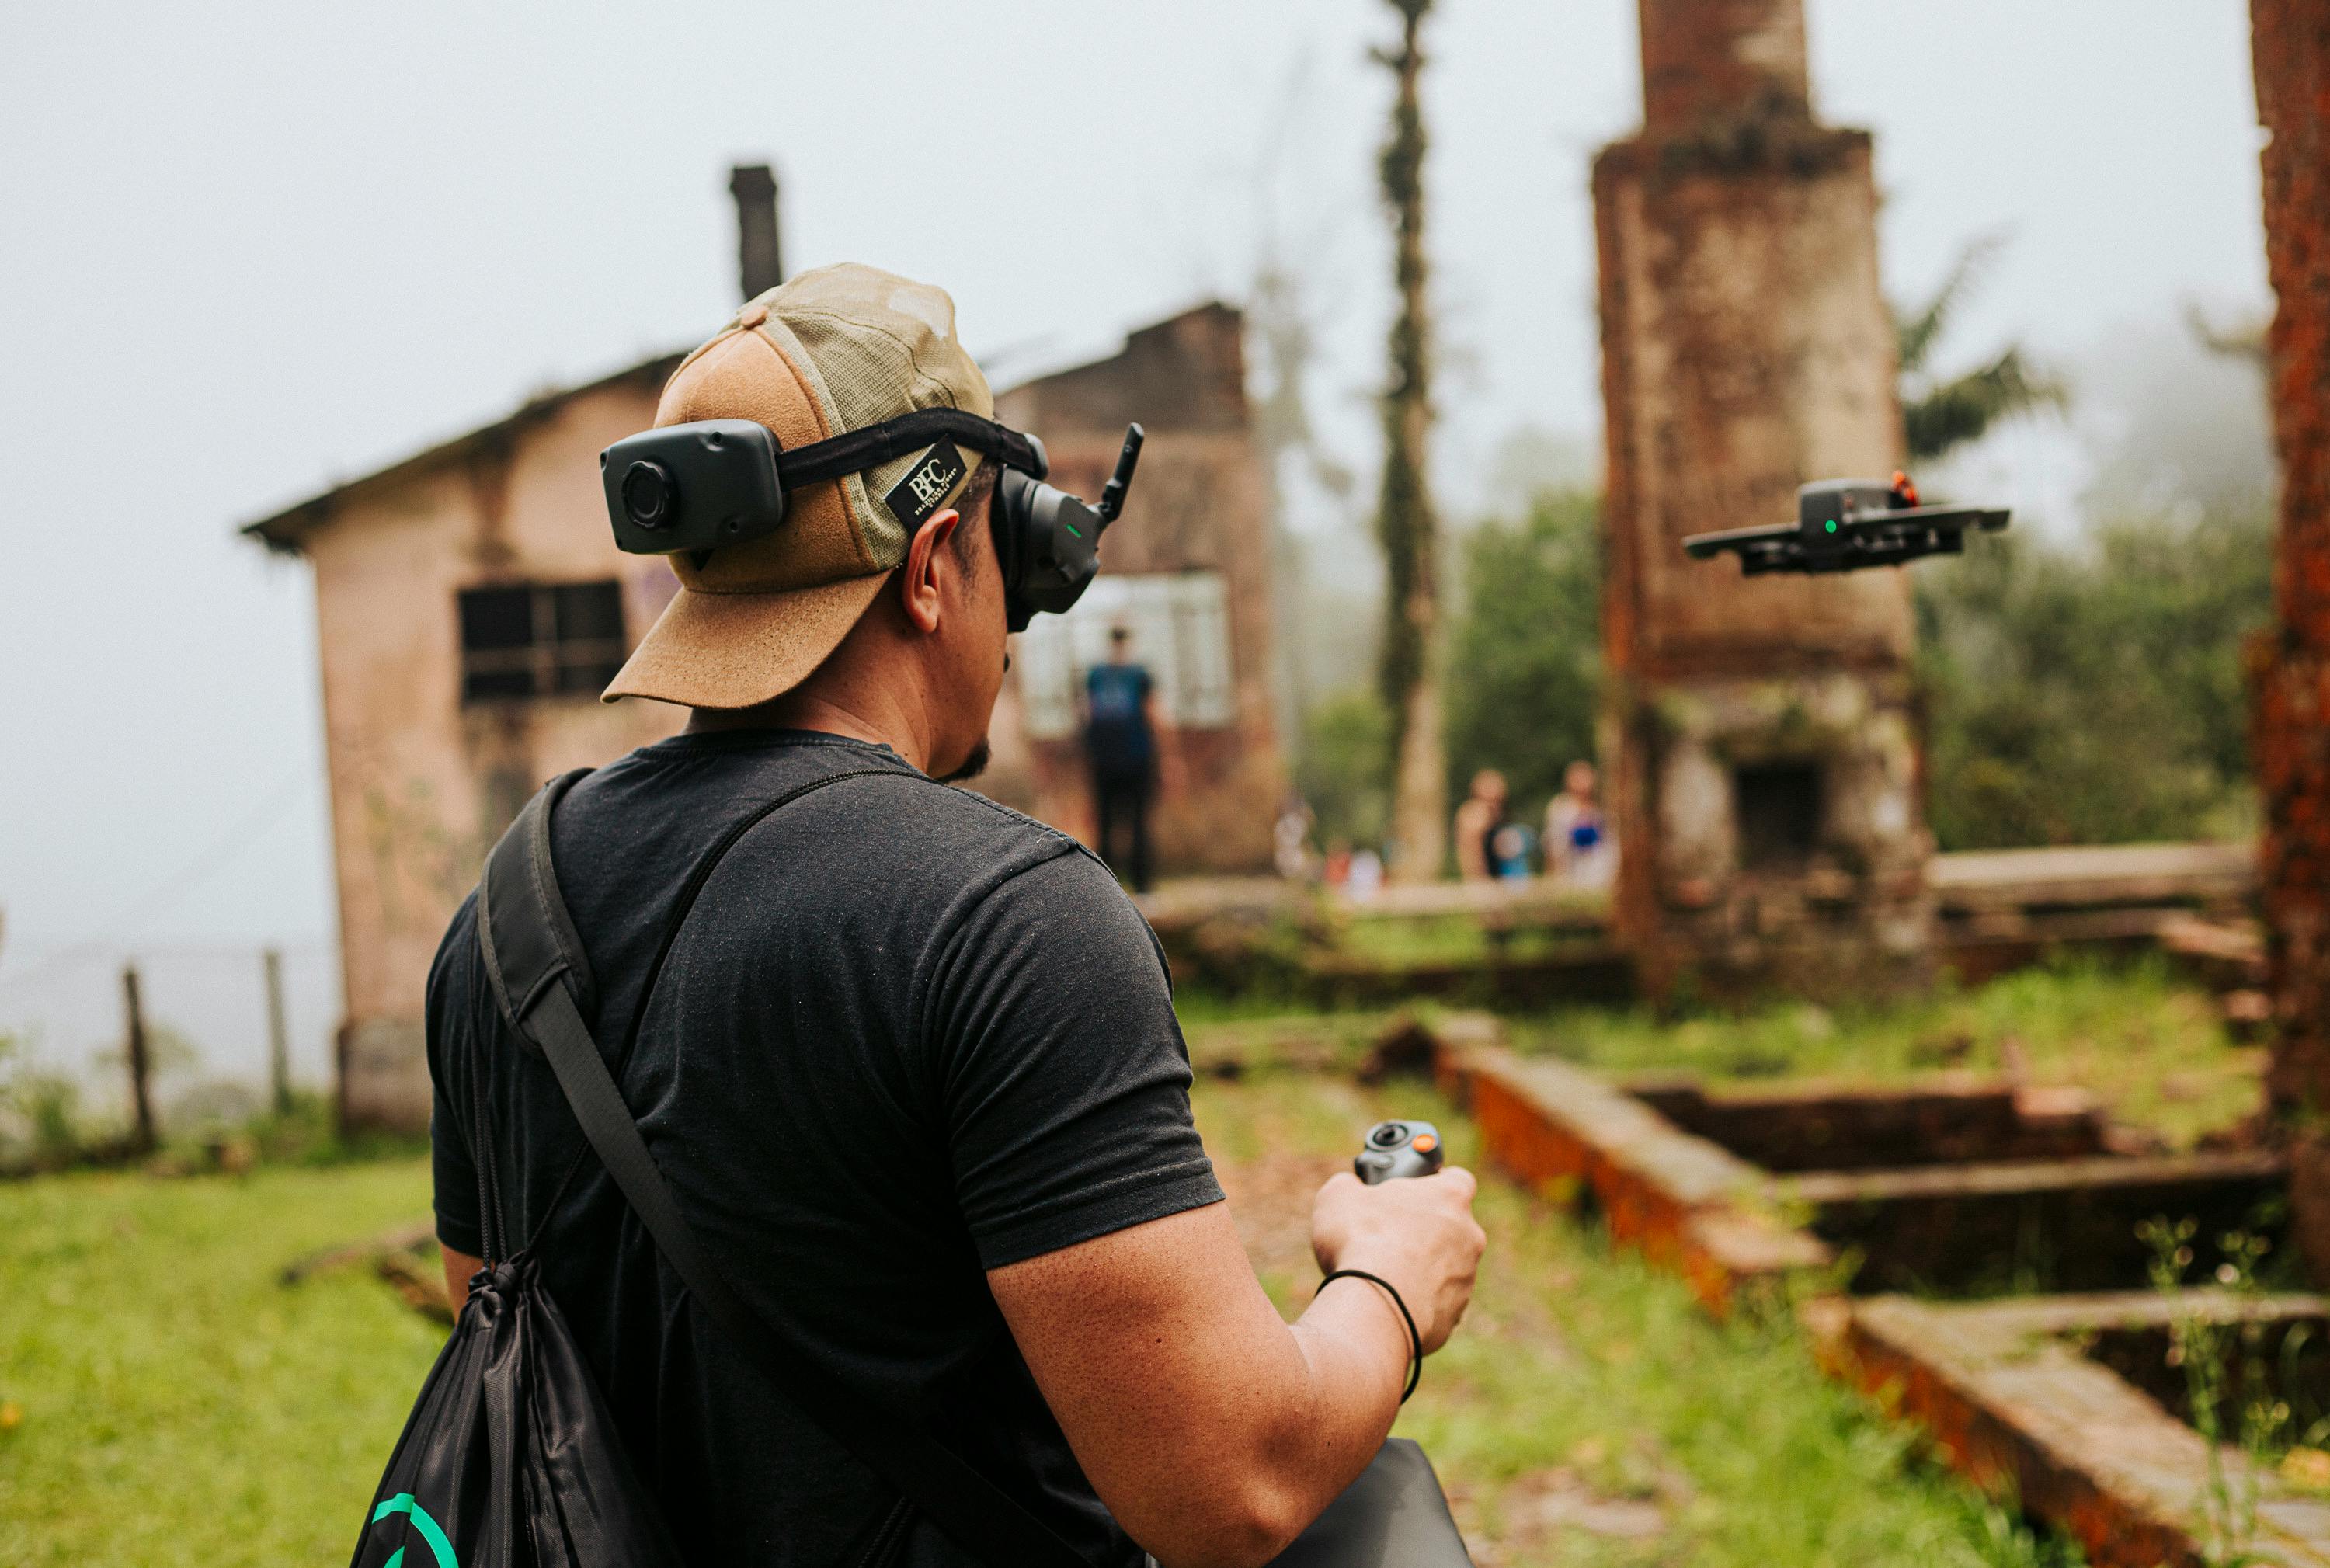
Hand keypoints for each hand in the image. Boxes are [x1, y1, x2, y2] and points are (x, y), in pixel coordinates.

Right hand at [1309, 1167, 1484, 1353]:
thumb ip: (1350, 1184)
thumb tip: (1350, 1187)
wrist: (1376, 1304)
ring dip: (1420, 1266)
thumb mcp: (1339, 1195)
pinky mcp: (1455, 1311)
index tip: (1412, 1191)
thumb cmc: (1361, 1240)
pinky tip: (1388, 1299)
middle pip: (1451, 1225)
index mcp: (1450, 1196)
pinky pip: (1436, 1300)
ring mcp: (1466, 1276)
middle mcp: (1469, 1235)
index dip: (1434, 1183)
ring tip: (1382, 1272)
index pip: (1457, 1179)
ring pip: (1445, 1265)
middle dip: (1423, 1229)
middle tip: (1388, 1234)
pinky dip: (1416, 1298)